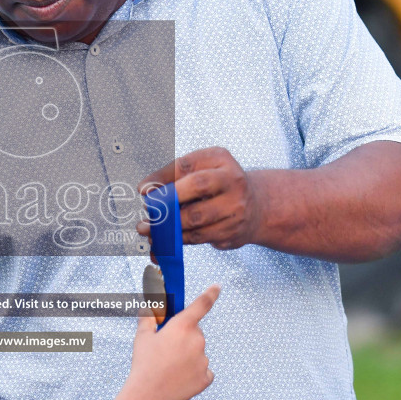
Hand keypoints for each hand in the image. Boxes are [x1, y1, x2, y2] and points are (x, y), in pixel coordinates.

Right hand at [124, 285, 219, 399]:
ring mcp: (204, 360)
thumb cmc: (144, 364)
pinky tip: (179, 379)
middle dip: (183, 338)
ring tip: (169, 368)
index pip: (201, 305)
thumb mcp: (142, 337)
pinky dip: (194, 373)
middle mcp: (197, 341)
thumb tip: (149, 308)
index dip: (211, 294)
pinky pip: (203, 371)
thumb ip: (148, 318)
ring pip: (198, 353)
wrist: (148, 396)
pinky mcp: (206, 377)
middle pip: (195, 333)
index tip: (218, 287)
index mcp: (182, 326)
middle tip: (166, 350)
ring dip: (188, 357)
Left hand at [138, 148, 262, 249]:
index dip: (163, 178)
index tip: (143, 190)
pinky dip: (179, 239)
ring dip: (168, 227)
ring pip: (196, 220)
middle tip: (148, 212)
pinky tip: (165, 239)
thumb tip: (146, 188)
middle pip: (197, 188)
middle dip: (168, 201)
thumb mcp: (200, 169)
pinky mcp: (232, 232)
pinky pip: (199, 238)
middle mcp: (233, 182)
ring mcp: (236, 209)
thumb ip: (173, 175)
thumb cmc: (219, 185)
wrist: (257, 207)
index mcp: (221, 160)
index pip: (188, 165)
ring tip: (149, 229)